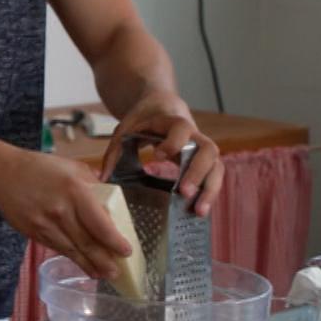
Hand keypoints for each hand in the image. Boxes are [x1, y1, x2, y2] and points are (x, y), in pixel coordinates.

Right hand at [0, 139, 132, 280]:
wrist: (2, 174)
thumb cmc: (39, 167)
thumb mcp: (71, 167)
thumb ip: (92, 183)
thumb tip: (109, 200)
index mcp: (75, 190)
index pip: (100, 223)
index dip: (114, 241)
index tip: (126, 251)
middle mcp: (61, 210)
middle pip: (87, 242)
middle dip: (105, 260)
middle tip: (118, 272)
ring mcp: (45, 224)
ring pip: (73, 250)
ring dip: (90, 265)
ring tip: (104, 275)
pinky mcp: (34, 232)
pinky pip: (58, 248)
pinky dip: (72, 259)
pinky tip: (82, 265)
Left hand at [97, 91, 222, 215]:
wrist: (162, 109)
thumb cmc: (143, 120)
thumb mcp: (125, 129)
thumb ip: (114, 151)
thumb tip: (104, 178)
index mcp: (173, 122)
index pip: (181, 128)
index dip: (173, 142)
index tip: (158, 156)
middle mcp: (194, 136)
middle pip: (208, 150)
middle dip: (197, 172)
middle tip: (184, 192)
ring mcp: (202, 150)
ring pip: (216, 166)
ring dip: (210, 189)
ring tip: (198, 211)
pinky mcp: (204, 162)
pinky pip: (214, 177)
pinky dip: (209, 193)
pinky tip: (199, 210)